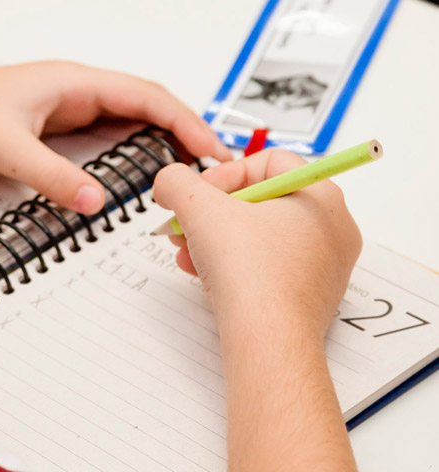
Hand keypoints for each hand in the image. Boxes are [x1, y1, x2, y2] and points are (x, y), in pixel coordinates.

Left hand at [0, 62, 231, 213]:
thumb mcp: (6, 147)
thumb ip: (51, 175)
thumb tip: (94, 201)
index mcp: (72, 81)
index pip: (146, 95)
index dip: (186, 122)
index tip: (213, 150)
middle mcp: (74, 92)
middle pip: (145, 107)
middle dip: (183, 133)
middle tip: (214, 168)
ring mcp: (64, 111)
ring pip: (126, 123)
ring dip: (159, 143)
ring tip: (188, 173)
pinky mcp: (51, 131)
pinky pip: (104, 139)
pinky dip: (129, 153)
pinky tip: (138, 175)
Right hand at [153, 148, 361, 337]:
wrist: (268, 339)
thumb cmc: (250, 273)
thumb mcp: (198, 208)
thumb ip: (176, 181)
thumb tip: (169, 182)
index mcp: (321, 195)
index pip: (268, 161)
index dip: (224, 173)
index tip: (198, 194)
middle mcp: (332, 228)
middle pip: (261, 200)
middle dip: (213, 211)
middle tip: (186, 223)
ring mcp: (325, 264)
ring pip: (260, 235)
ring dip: (216, 238)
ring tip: (188, 252)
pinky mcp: (310, 295)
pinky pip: (268, 266)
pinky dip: (234, 265)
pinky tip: (204, 275)